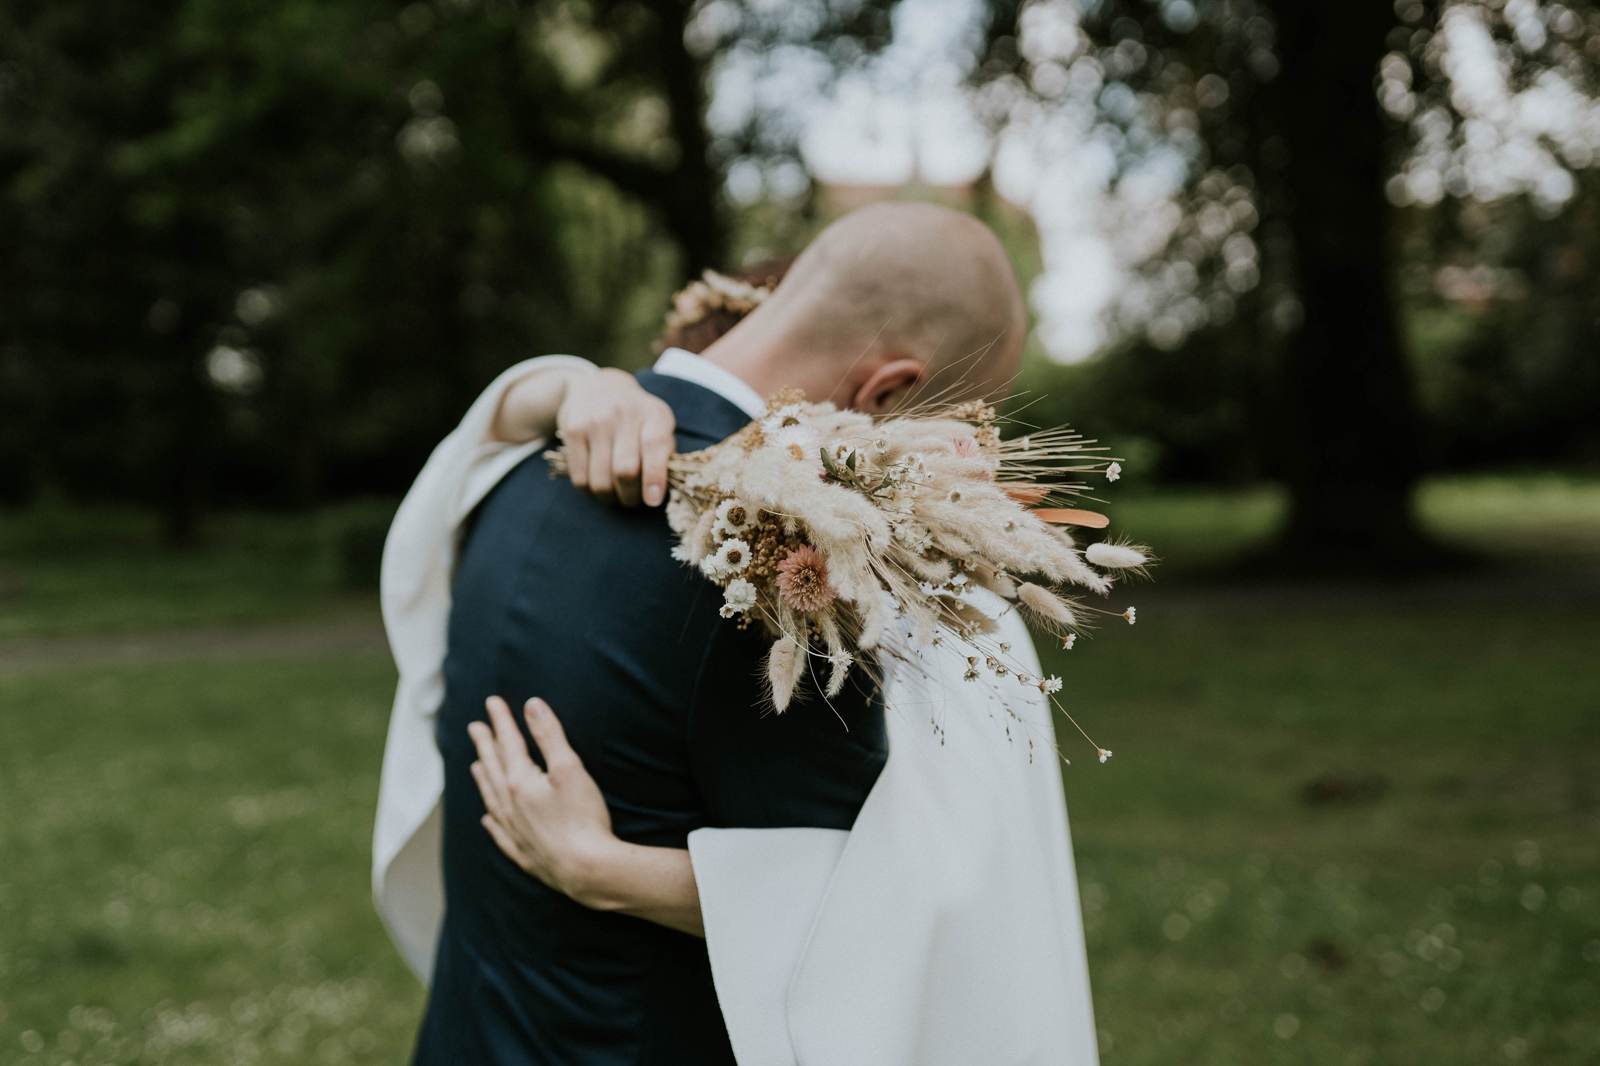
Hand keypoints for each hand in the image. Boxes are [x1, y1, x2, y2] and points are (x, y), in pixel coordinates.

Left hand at [468, 696, 619, 904]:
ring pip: (492, 799)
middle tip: (475, 728)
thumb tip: (531, 705)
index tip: (492, 702)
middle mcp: (510, 806)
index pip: (508, 744)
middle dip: (485, 745)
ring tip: (475, 766)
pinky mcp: (524, 854)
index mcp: (520, 782)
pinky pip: (499, 834)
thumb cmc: (582, 818)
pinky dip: (491, 822)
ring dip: (484, 779)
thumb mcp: (569, 768)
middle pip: (494, 769)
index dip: (501, 721)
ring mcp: (515, 832)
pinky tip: (487, 818)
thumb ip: (549, 735)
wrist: (586, 870)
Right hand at [556, 368, 674, 506]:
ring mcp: (595, 421)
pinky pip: (579, 477)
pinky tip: (596, 486)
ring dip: (609, 498)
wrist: (599, 385)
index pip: (654, 448)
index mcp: (654, 414)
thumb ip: (664, 454)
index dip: (654, 479)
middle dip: (630, 496)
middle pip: (625, 470)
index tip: (652, 501)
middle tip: (632, 501)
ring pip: (600, 479)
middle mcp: (624, 413)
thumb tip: (658, 494)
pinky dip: (590, 491)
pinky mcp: (572, 430)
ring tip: (615, 495)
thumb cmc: (638, 416)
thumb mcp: (659, 424)